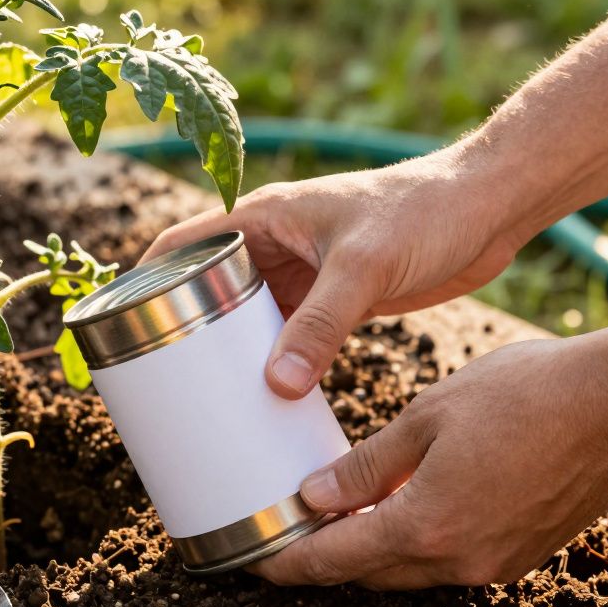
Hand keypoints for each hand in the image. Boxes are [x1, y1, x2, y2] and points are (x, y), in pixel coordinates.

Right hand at [142, 149, 531, 398]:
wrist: (489, 209)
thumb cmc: (424, 212)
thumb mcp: (363, 268)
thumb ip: (321, 325)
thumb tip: (275, 387)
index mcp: (264, 216)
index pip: (183, 244)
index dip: (144, 278)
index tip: (118, 325)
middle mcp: (276, 244)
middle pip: (208, 287)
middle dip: (183, 328)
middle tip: (158, 380)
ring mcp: (305, 273)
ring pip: (249, 316)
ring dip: (229, 350)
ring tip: (202, 397)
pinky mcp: (336, 299)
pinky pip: (289, 335)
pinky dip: (274, 362)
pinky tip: (266, 397)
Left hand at [248, 336, 607, 588]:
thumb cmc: (527, 396)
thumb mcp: (426, 417)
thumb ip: (366, 465)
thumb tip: (316, 494)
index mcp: (426, 525)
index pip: (336, 558)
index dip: (290, 561)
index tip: (260, 558)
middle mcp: (460, 559)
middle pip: (370, 572)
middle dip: (328, 556)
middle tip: (295, 530)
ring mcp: (495, 562)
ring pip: (411, 569)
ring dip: (373, 549)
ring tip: (342, 513)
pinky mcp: (521, 553)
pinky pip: (451, 560)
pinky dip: (417, 542)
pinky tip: (405, 507)